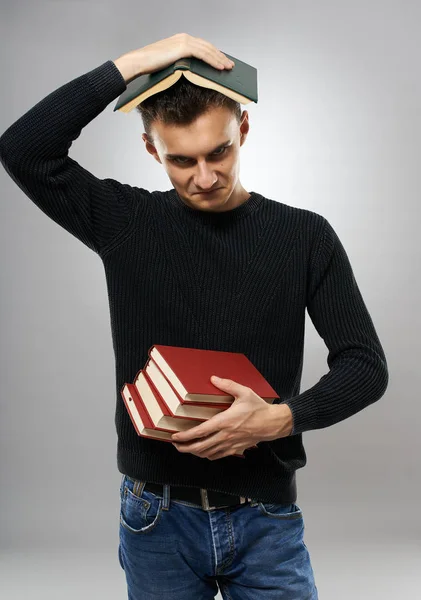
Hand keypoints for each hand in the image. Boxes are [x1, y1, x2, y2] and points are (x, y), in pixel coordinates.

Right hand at [113, 33, 234, 82]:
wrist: (140, 62)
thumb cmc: (151, 66)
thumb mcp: (170, 63)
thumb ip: (182, 64)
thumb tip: (192, 72)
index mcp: (181, 40)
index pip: (202, 46)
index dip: (214, 53)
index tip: (222, 61)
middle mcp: (184, 38)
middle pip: (208, 47)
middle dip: (220, 56)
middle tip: (229, 65)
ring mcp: (184, 41)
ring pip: (208, 50)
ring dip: (220, 59)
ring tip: (228, 68)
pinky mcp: (183, 48)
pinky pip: (203, 54)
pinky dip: (213, 61)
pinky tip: (219, 67)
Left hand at [171, 376, 292, 460]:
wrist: (273, 424)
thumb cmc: (258, 408)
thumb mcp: (244, 392)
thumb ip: (227, 385)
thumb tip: (213, 378)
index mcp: (225, 422)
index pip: (200, 432)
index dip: (185, 436)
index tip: (175, 437)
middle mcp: (225, 435)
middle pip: (200, 447)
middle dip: (185, 448)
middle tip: (176, 445)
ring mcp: (230, 444)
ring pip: (207, 453)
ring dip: (194, 453)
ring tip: (186, 448)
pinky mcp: (235, 449)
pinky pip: (217, 456)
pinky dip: (207, 455)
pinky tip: (203, 452)